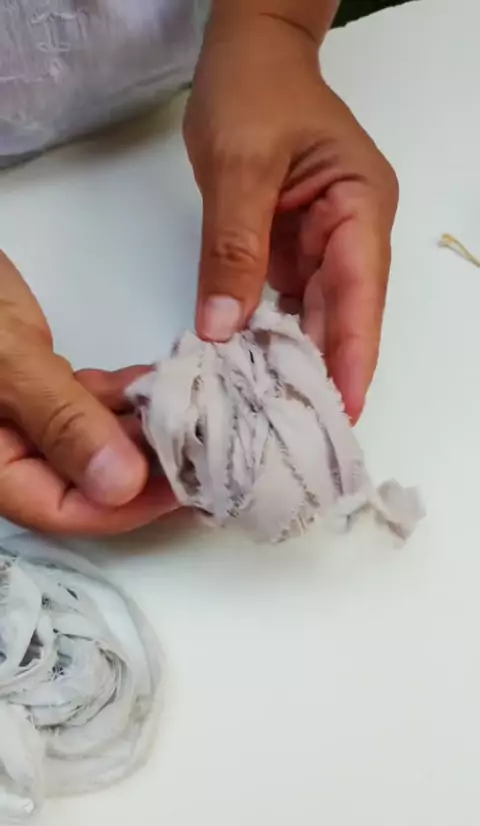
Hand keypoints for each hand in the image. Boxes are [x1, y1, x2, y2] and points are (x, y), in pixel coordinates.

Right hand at [0, 251, 175, 533]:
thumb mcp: (6, 359)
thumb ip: (62, 420)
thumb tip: (121, 485)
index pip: (63, 510)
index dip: (130, 505)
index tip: (187, 483)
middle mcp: (6, 450)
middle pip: (85, 482)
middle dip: (146, 467)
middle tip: (206, 447)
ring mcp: (20, 418)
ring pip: (93, 441)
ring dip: (142, 428)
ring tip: (194, 411)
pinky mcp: (34, 385)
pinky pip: (87, 405)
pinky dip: (123, 395)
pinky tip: (160, 382)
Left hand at [184, 12, 397, 420]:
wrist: (246, 52)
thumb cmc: (253, 89)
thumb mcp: (239, 166)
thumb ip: (232, 248)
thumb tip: (220, 329)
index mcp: (360, 208)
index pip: (361, 294)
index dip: (352, 355)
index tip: (341, 412)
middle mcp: (351, 233)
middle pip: (342, 315)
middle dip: (322, 374)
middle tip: (299, 436)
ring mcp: (321, 245)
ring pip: (313, 316)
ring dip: (292, 363)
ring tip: (272, 418)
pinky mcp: (291, 250)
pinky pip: (283, 302)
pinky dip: (265, 337)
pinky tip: (247, 373)